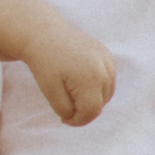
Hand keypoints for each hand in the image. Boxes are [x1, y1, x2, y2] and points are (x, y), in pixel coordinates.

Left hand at [18, 12, 116, 127]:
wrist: (45, 33)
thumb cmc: (45, 63)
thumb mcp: (50, 91)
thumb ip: (65, 109)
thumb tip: (78, 116)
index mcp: (91, 79)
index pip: (92, 112)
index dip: (78, 121)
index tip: (63, 119)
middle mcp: (105, 70)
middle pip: (101, 104)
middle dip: (83, 110)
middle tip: (64, 103)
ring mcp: (109, 61)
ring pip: (107, 94)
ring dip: (91, 99)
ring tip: (70, 92)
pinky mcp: (108, 55)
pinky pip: (108, 80)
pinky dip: (96, 87)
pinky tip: (79, 81)